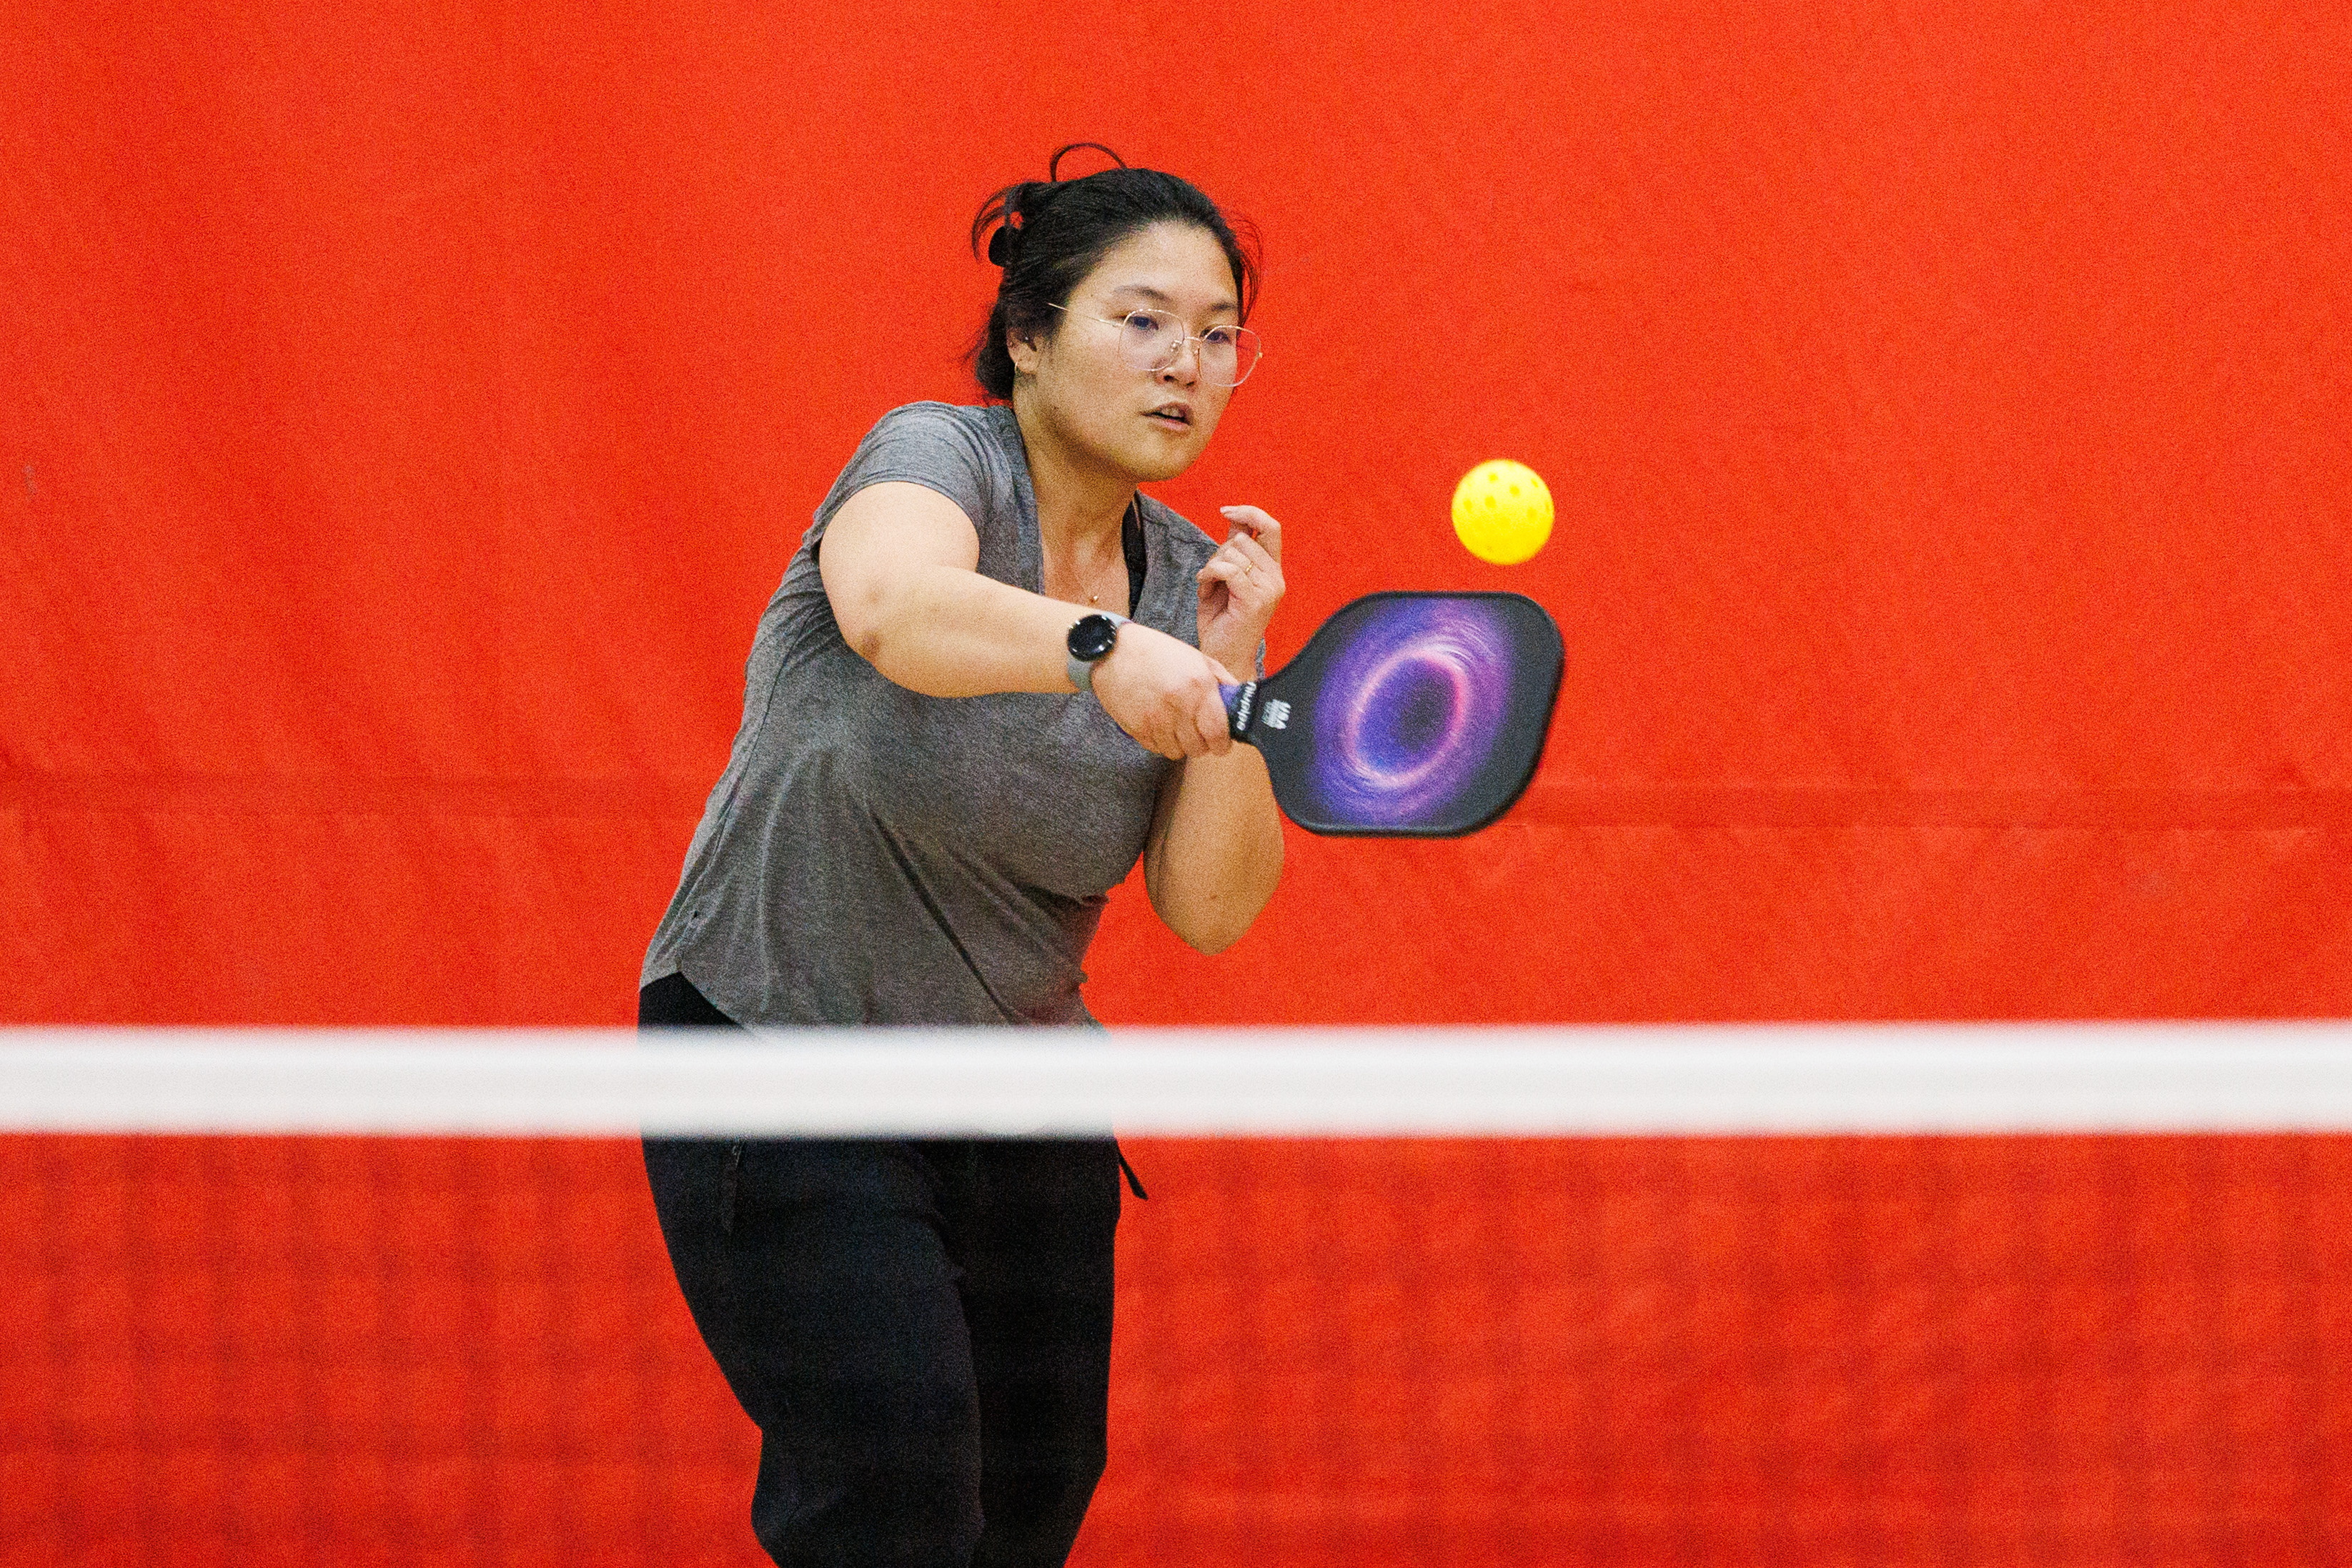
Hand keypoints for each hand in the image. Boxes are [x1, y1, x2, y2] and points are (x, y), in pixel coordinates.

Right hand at [1090, 623, 1237, 760]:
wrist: (1113, 651)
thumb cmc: (1157, 652)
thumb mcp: (1197, 657)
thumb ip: (1221, 680)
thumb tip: (1238, 700)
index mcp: (1199, 687)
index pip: (1218, 733)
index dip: (1223, 744)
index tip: (1222, 743)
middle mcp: (1179, 706)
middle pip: (1198, 748)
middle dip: (1202, 744)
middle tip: (1198, 733)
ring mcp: (1156, 719)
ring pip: (1176, 752)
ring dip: (1180, 744)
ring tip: (1176, 726)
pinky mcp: (1137, 728)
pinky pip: (1155, 748)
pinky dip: (1160, 741)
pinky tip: (1159, 724)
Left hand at [1197, 506, 1284, 674]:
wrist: (1222, 656)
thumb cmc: (1221, 619)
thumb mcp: (1225, 577)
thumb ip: (1232, 549)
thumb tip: (1233, 516)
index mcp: (1272, 570)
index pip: (1271, 527)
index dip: (1249, 512)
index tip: (1225, 511)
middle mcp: (1276, 578)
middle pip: (1242, 539)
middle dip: (1217, 552)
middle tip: (1211, 576)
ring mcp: (1268, 589)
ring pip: (1232, 553)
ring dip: (1210, 567)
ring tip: (1209, 589)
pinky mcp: (1255, 601)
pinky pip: (1228, 570)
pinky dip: (1209, 575)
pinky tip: (1203, 590)